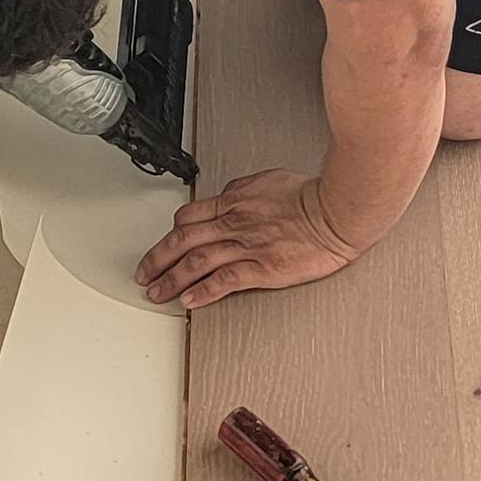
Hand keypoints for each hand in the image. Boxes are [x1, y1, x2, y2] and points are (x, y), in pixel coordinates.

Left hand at [135, 170, 362, 308]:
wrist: (336, 211)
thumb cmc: (311, 195)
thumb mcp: (268, 179)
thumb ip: (244, 189)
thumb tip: (229, 195)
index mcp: (234, 200)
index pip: (189, 216)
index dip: (170, 233)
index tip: (163, 246)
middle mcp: (234, 223)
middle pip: (183, 240)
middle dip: (157, 259)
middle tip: (144, 274)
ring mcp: (246, 246)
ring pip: (196, 261)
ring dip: (171, 279)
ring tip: (157, 292)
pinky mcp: (262, 268)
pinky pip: (224, 281)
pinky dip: (203, 291)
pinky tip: (189, 300)